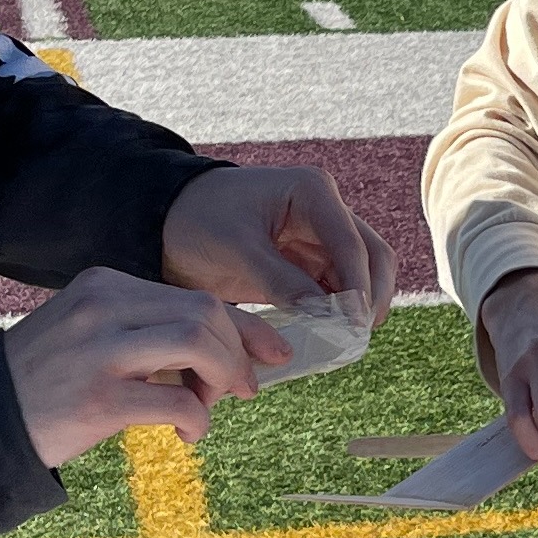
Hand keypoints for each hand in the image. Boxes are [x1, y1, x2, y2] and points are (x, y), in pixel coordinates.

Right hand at [2, 267, 285, 465]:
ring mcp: (100, 351)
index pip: (194, 295)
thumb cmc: (47, 382)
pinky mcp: (99, 398)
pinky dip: (198, 419)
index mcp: (105, 286)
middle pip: (206, 312)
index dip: (244, 325)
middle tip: (239, 389)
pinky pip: (178, 400)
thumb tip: (225, 353)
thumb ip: (147, 332)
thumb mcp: (92, 334)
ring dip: (223, 378)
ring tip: (209, 407)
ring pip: (199, 342)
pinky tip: (186, 432)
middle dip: (238, 353)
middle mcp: (103, 307)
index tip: (272, 352)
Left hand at [160, 165, 397, 322]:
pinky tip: (326, 339)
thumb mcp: (237, 250)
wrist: (165, 222)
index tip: (354, 328)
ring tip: (342, 345)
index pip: (353, 244)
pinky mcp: (308, 262)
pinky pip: (335, 290)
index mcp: (312, 192)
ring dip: (356, 308)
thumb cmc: (197, 221)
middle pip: (372, 257)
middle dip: (369, 298)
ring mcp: (320, 237)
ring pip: (360, 276)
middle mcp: (326, 210)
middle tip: (355, 339)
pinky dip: (336, 314)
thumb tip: (327, 318)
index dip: (360, 288)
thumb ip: (283, 281)